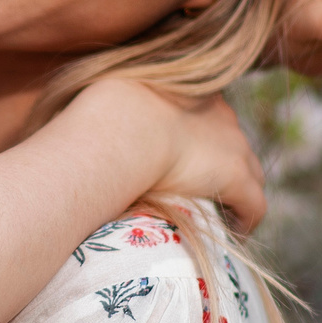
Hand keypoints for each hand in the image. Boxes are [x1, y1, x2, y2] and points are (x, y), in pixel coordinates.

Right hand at [80, 79, 269, 232]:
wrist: (124, 128)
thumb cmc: (103, 113)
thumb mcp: (105, 99)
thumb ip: (102, 110)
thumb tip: (67, 123)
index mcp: (190, 89)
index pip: (208, 113)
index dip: (199, 136)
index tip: (184, 155)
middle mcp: (219, 113)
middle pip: (233, 142)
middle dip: (223, 163)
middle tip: (203, 187)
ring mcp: (232, 145)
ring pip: (250, 173)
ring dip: (238, 193)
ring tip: (222, 215)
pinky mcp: (236, 176)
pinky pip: (254, 204)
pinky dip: (247, 219)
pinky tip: (235, 234)